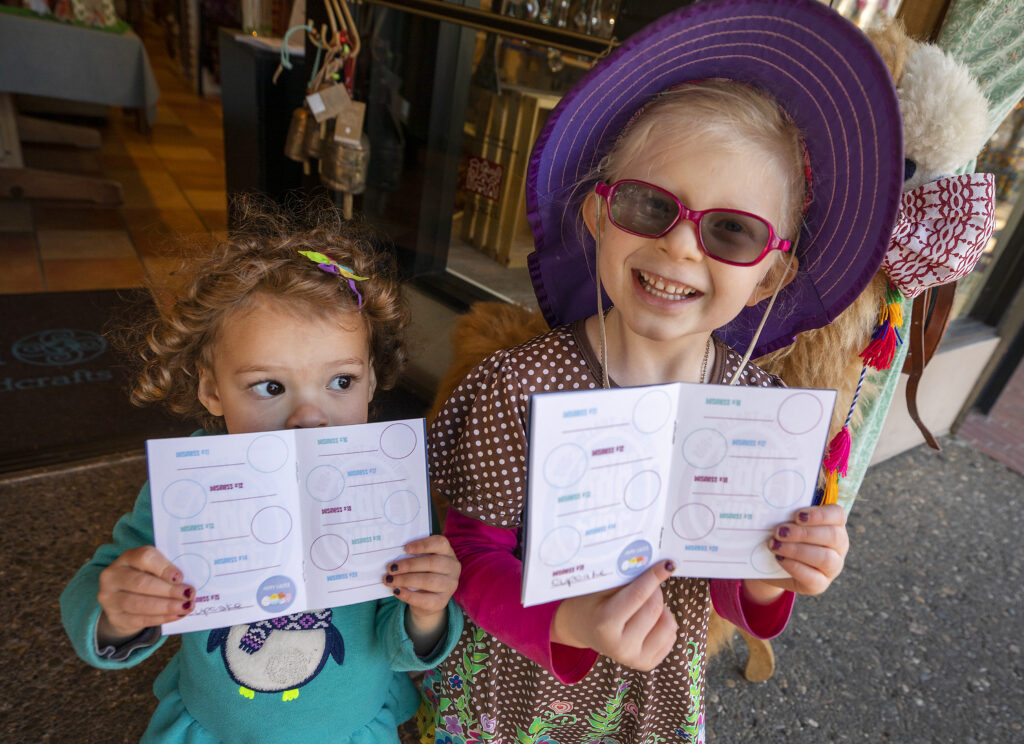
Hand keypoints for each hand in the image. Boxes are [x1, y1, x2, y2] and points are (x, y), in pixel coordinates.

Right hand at [96, 546, 193, 644]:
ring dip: (166, 606)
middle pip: (141, 583)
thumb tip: (189, 583)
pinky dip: (161, 618)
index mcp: (128, 558)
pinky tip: (176, 615)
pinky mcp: (115, 617)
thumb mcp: (155, 568)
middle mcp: (113, 576)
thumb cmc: (148, 577)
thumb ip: (168, 570)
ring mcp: (110, 598)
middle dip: (168, 591)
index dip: (163, 567)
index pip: (144, 557)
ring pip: (139, 604)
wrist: (124, 598)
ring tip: (186, 607)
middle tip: (189, 594)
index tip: (180, 577)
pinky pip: (139, 619)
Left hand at [386, 535, 460, 648]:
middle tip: (391, 568)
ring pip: (428, 581)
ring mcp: (449, 586)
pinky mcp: (442, 602)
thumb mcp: (421, 562)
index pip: (440, 543)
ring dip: (405, 580)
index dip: (423, 545)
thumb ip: (412, 557)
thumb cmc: (423, 574)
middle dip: (409, 565)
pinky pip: (424, 599)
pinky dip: (407, 595)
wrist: (429, 600)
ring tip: (390, 580)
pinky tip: (396, 591)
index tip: (405, 548)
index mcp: (447, 552)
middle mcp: (452, 567)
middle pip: (432, 563)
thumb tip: (394, 558)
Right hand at [551, 560, 677, 671]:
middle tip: (646, 581)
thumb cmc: (592, 601)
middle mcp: (620, 647)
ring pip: (668, 623)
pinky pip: (671, 635)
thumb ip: (625, 578)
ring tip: (645, 602)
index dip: (654, 577)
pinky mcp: (646, 663)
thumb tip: (657, 566)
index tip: (667, 564)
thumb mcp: (600, 587)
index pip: (638, 596)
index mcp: (605, 625)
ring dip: (662, 607)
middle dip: (655, 590)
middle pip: (654, 608)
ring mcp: (634, 659)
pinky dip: (664, 621)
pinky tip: (648, 618)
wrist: (582, 627)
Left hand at [756, 504, 849, 596]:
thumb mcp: (786, 522)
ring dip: (797, 550)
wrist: (771, 564)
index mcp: (834, 525)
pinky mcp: (820, 585)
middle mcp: (838, 546)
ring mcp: (832, 567)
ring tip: (775, 545)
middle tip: (779, 532)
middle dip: (804, 533)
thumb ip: (787, 514)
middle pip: (833, 536)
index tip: (797, 515)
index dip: (820, 514)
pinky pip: (814, 578)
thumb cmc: (783, 536)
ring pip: (825, 558)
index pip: (838, 515)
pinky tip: (779, 559)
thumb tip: (774, 507)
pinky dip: (794, 567)